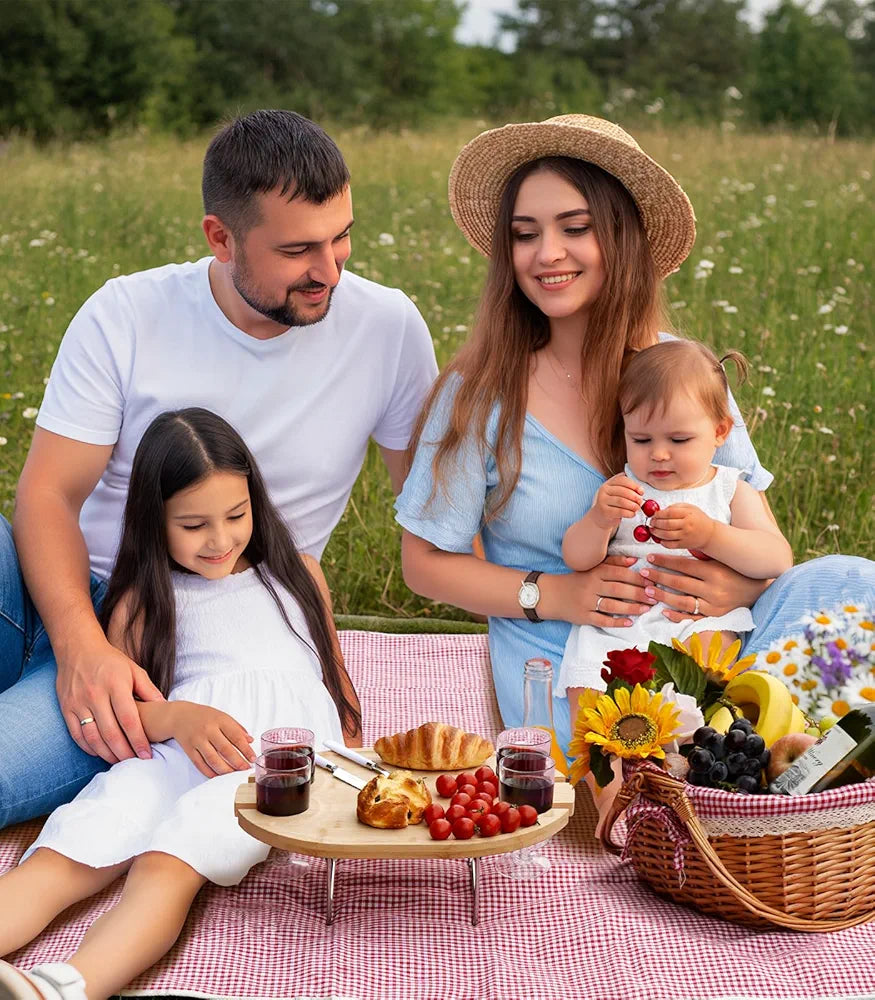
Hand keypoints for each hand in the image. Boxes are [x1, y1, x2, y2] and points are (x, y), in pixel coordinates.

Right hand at [56, 639, 164, 763]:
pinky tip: (101, 752)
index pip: (129, 719)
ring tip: (120, 761)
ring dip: (107, 754)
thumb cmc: (111, 661)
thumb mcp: (134, 670)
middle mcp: (96, 695)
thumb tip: (165, 708)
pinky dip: (89, 747)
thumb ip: (149, 690)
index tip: (147, 754)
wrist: (78, 649)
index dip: (138, 740)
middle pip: (111, 732)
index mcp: (116, 685)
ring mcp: (78, 703)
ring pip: (93, 737)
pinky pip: (77, 735)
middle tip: (135, 762)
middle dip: (125, 752)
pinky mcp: (66, 708)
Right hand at [168, 701, 255, 777]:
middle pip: (225, 750)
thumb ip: (236, 728)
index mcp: (220, 720)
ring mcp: (197, 741)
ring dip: (225, 769)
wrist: (179, 716)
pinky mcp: (189, 750)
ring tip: (234, 774)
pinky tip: (218, 775)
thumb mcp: (222, 716)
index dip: (246, 749)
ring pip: (213, 759)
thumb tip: (250, 740)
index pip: (236, 737)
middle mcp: (208, 730)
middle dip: (238, 762)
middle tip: (246, 769)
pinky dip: (210, 772)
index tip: (253, 758)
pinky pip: (200, 764)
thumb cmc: (204, 716)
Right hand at [552, 555, 655, 626]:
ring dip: (631, 608)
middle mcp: (591, 586)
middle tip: (654, 596)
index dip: (637, 577)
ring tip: (646, 609)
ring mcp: (586, 602)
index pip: (619, 573)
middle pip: (618, 589)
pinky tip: (629, 622)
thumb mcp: (592, 568)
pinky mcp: (583, 617)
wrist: (552, 595)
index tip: (651, 581)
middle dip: (639, 593)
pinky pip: (602, 620)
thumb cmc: (577, 580)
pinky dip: (616, 622)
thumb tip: (634, 560)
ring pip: (612, 605)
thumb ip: (613, 562)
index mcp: (594, 572)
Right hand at [591, 474, 642, 530]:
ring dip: (633, 505)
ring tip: (637, 508)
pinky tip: (632, 514)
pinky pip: (620, 511)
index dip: (634, 485)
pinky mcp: (605, 512)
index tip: (641, 492)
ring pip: (622, 501)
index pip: (622, 480)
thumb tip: (640, 488)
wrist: (600, 517)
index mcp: (608, 484)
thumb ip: (626, 488)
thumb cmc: (612, 504)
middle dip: (635, 497)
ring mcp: (602, 501)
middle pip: (623, 491)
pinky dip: (629, 513)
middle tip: (640, 502)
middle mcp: (604, 490)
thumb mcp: (616, 493)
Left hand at [639, 554, 768, 621]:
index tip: (650, 557)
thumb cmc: (735, 571)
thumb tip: (679, 549)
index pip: (684, 566)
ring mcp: (713, 605)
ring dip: (663, 596)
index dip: (665, 561)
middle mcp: (713, 589)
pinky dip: (678, 616)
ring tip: (648, 590)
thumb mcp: (720, 560)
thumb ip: (701, 556)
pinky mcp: (714, 617)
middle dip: (659, 577)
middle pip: (680, 583)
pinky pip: (693, 618)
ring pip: (683, 602)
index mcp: (714, 572)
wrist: (758, 590)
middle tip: (643, 573)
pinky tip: (664, 612)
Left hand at [649, 503, 714, 550]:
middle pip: (666, 524)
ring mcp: (685, 535)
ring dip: (656, 532)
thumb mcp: (690, 508)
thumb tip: (661, 510)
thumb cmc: (699, 520)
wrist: (710, 534)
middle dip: (655, 523)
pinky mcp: (684, 544)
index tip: (654, 514)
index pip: (669, 512)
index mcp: (688, 514)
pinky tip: (660, 538)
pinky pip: (670, 544)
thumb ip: (676, 507)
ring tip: (652, 530)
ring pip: (666, 535)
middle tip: (651, 522)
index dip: (659, 514)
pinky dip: (662, 542)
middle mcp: (686, 525)